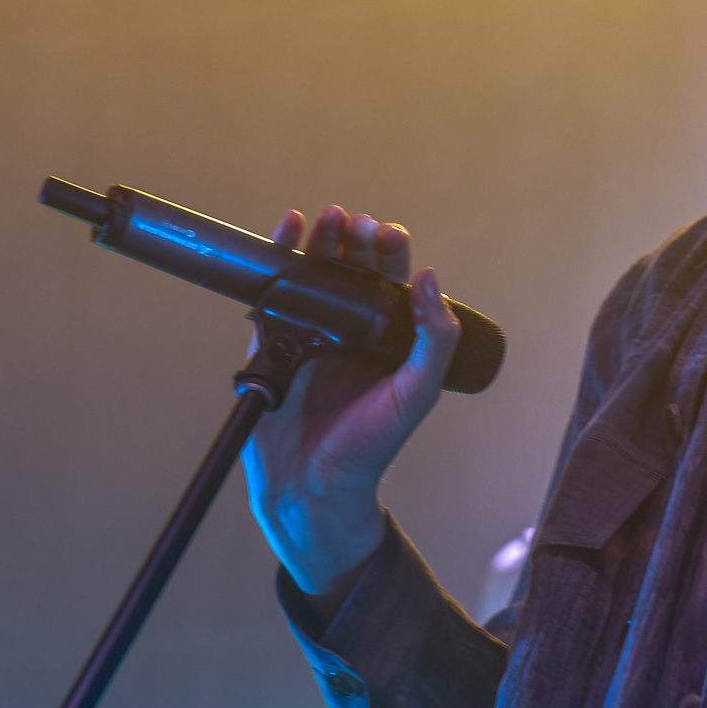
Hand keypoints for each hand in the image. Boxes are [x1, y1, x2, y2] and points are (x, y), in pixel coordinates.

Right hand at [241, 206, 460, 596]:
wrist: (313, 489)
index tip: (387, 233)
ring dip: (318, 245)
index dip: (390, 255)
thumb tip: (430, 279)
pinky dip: (277, 265)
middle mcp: (350, 336)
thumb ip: (433, 339)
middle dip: (354, 242)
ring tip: (324, 218)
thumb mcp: (416, 393)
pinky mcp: (273, 348)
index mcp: (388, 342)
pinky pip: (274, 299)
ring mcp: (310, 339)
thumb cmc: (371, 448)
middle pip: (352, 273)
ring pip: (314, 279)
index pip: (392, 284)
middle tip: (354, 222)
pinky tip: (284, 236)